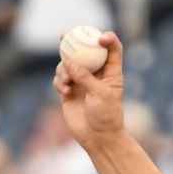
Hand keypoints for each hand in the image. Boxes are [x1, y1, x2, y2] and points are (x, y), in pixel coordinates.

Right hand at [52, 30, 124, 149]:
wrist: (98, 138)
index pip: (112, 50)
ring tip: (67, 82)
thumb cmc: (106, 117)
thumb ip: (85, 77)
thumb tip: (69, 60)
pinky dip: (60, 82)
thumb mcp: (100, 95)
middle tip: (64, 35)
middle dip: (74, 41)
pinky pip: (60, 78)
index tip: (99, 37)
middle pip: (86, 51)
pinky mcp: (69, 90)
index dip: (108, 39)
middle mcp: (97, 75)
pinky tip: (65, 92)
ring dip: (64, 69)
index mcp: (112, 73)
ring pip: (68, 64)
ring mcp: (82, 82)